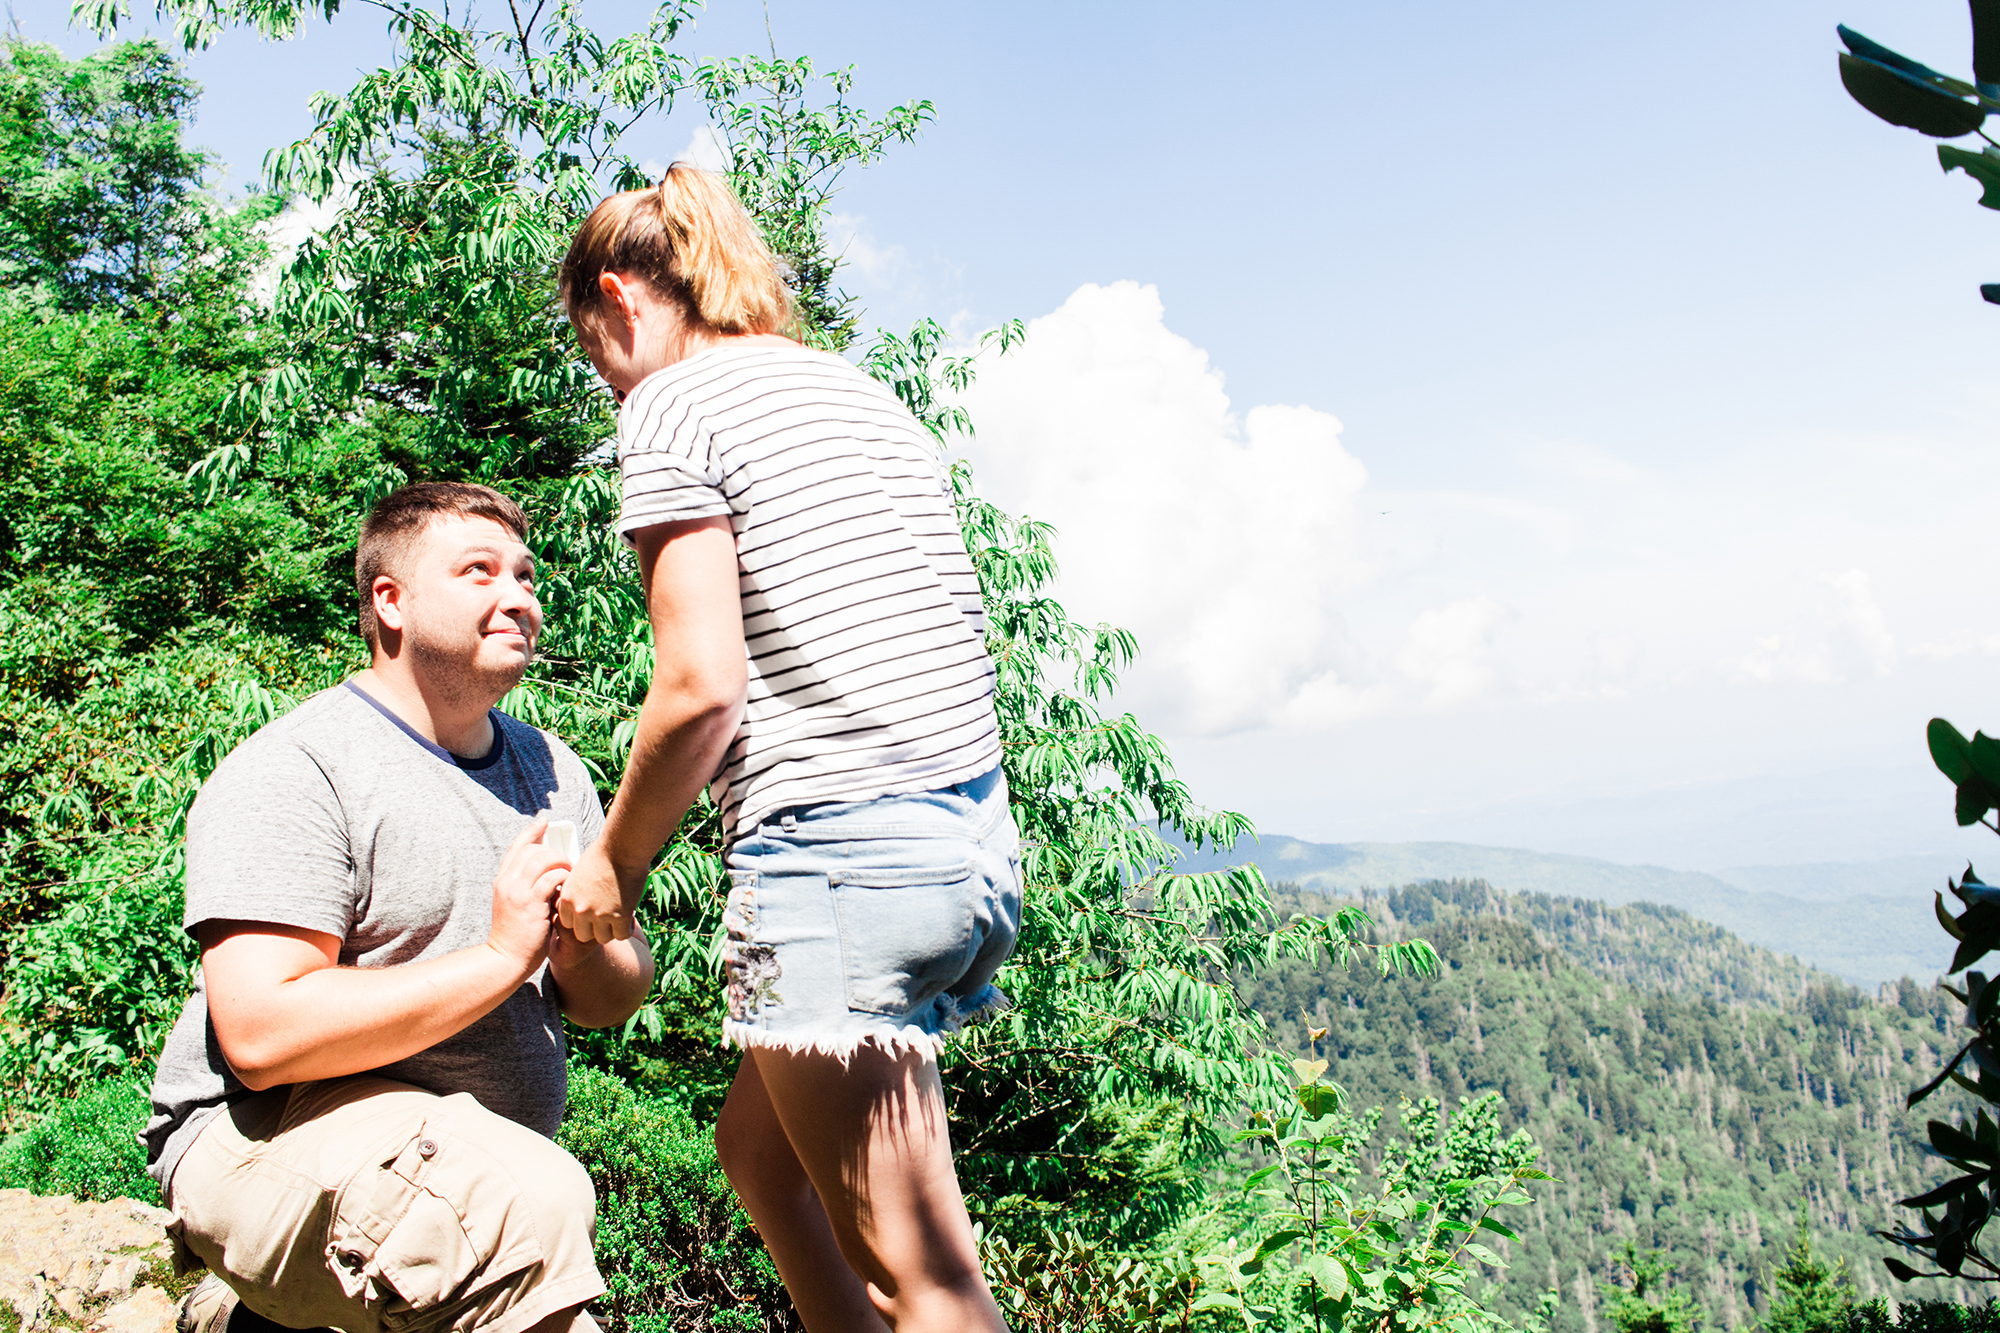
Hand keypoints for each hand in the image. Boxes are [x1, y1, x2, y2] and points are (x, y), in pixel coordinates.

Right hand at [487, 817, 568, 975]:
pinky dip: (563, 878)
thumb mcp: (514, 904)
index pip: (516, 846)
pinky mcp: (531, 903)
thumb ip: (526, 886)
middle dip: (554, 850)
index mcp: (502, 880)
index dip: (531, 831)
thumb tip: (548, 871)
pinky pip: (551, 879)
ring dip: (561, 862)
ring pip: (543, 859)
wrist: (505, 959)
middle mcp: (507, 881)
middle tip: (567, 863)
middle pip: (533, 849)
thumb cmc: (516, 934)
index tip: (544, 821)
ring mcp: (517, 891)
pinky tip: (568, 887)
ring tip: (570, 874)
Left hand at [557, 843, 639, 943]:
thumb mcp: (579, 872)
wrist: (622, 847)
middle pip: (582, 935)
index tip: (589, 914)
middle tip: (604, 918)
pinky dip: (626, 929)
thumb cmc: (603, 853)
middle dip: (593, 928)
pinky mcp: (620, 916)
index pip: (567, 924)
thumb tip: (578, 898)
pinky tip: (629, 919)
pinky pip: (622, 935)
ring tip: (618, 919)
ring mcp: (600, 915)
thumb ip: (576, 890)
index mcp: (567, 898)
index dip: (579, 920)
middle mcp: (580, 910)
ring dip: (611, 930)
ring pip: (603, 938)